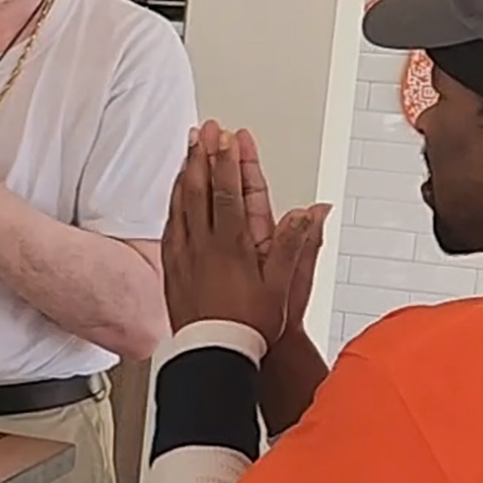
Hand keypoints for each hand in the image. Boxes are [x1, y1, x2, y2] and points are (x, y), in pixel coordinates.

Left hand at [161, 121, 328, 342]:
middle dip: (204, 155)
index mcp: (232, 245)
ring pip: (181, 202)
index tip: (229, 138)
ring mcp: (183, 253)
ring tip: (190, 147)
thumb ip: (296, 244)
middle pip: (200, 189)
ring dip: (186, 171)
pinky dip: (174, 199)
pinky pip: (170, 222)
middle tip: (206, 129)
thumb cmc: (249, 324)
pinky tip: (176, 190)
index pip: (229, 192)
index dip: (229, 161)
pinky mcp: (172, 265)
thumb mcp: (282, 285)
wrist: (212, 353)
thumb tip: (312, 211)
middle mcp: (203, 244)